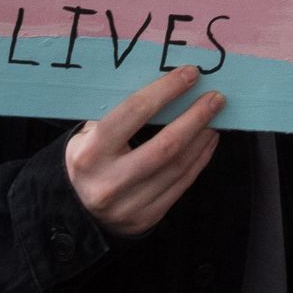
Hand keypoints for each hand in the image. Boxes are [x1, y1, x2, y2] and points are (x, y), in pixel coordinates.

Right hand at [65, 65, 222, 236]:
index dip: (166, 90)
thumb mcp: (88, 134)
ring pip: (178, 167)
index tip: (191, 74)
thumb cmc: (89, 158)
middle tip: (216, 97)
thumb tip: (165, 79)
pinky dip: (200, 159)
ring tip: (214, 117)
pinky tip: (208, 140)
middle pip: (166, 145)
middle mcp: (109, 182)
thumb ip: (118, 110)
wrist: (77, 210)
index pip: (133, 112)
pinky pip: (181, 185)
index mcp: (90, 153)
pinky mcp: (146, 219)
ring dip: (202, 138)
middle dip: (196, 117)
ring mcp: (128, 205)